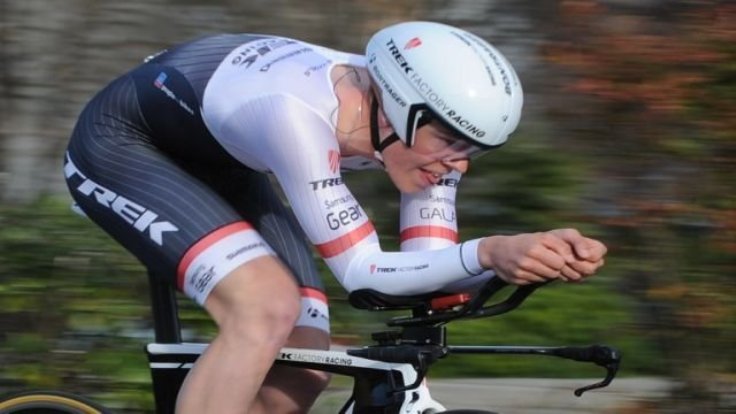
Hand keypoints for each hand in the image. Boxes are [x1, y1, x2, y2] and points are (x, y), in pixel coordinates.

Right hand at [478, 229, 606, 284]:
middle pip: (559, 268)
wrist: (497, 251)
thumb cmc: (528, 242)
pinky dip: (538, 278)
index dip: (573, 260)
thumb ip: (568, 243)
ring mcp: (523, 265)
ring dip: (550, 274)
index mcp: (541, 239)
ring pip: (549, 276)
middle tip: (558, 265)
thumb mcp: (546, 237)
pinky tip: (532, 271)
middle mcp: (532, 251)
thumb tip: (593, 257)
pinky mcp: (517, 277)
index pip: (566, 255)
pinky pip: (537, 281)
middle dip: (562, 268)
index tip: (574, 262)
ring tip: (543, 266)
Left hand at [548, 228, 606, 281]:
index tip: (574, 249)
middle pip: (590, 268)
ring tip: (561, 260)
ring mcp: (585, 271)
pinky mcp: (575, 278)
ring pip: (580, 275)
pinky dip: (564, 272)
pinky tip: (558, 266)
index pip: (600, 253)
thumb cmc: (561, 238)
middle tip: (565, 257)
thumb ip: (579, 242)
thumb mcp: (569, 235)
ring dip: (568, 268)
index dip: (588, 253)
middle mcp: (594, 262)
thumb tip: (585, 255)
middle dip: (575, 262)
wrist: (546, 248)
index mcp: (597, 249)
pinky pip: (572, 279)